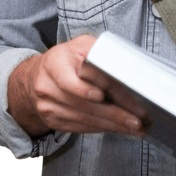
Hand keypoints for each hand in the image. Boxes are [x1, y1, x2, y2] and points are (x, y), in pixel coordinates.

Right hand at [7, 34, 150, 138]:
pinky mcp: (52, 120)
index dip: (106, 88)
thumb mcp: (80, 47)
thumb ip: (100, 52)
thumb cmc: (66, 60)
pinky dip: (102, 128)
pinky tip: (118, 128)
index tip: (126, 100)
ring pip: (86, 118)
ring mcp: (48, 105)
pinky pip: (81, 127)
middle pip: (87, 103)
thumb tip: (130, 67)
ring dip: (114, 125)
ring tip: (135, 127)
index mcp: (56, 61)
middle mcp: (48, 85)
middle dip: (116, 113)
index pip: (85, 76)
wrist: (36, 77)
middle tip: (138, 120)